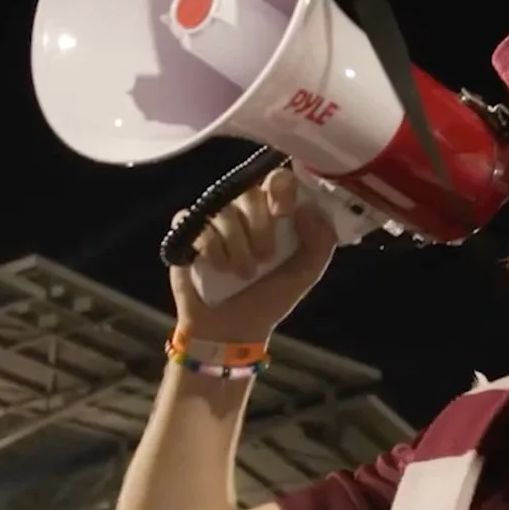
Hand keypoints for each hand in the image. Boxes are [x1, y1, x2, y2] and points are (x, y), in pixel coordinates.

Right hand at [169, 166, 338, 345]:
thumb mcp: (305, 273)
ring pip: (224, 211)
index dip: (281, 189)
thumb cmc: (269, 298)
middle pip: (249, 193)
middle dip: (260, 228)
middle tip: (265, 258)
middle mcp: (242, 209)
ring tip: (243, 273)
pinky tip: (218, 268)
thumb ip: (321, 242)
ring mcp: (213, 219)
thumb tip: (308, 209)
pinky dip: (211, 247)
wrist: (232, 330)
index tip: (283, 213)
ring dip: (238, 246)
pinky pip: (197, 223)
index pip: (277, 179)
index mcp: (273, 211)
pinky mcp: (187, 232)